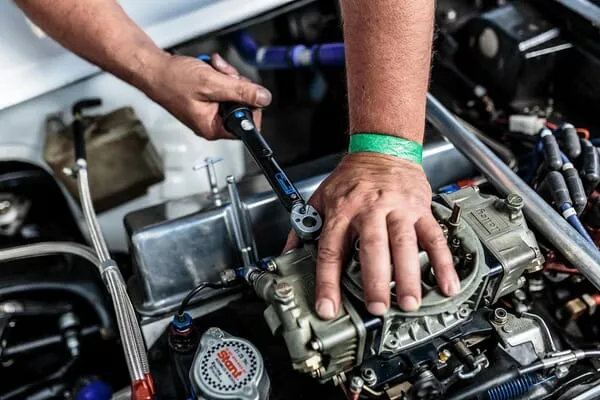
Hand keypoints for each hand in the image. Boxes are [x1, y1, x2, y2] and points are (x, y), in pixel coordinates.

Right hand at [144, 53, 270, 139]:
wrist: (153, 69)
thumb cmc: (171, 80)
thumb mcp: (212, 84)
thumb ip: (241, 92)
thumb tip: (264, 98)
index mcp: (212, 128)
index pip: (246, 127)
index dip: (252, 107)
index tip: (250, 93)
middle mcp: (212, 122)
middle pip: (242, 106)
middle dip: (237, 85)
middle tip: (225, 74)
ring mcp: (210, 110)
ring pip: (234, 93)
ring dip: (228, 76)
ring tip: (213, 68)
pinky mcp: (208, 98)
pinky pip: (224, 87)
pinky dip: (220, 74)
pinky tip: (210, 68)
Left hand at [284, 153, 459, 318]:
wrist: (382, 149)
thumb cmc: (351, 177)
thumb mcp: (320, 197)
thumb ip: (303, 228)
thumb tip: (287, 255)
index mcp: (342, 211)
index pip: (331, 251)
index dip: (328, 282)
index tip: (328, 307)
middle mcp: (370, 209)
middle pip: (372, 247)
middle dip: (375, 280)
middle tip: (377, 308)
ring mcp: (398, 209)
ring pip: (404, 244)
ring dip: (408, 275)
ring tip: (409, 302)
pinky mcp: (420, 209)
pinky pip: (433, 236)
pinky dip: (442, 262)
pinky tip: (447, 283)